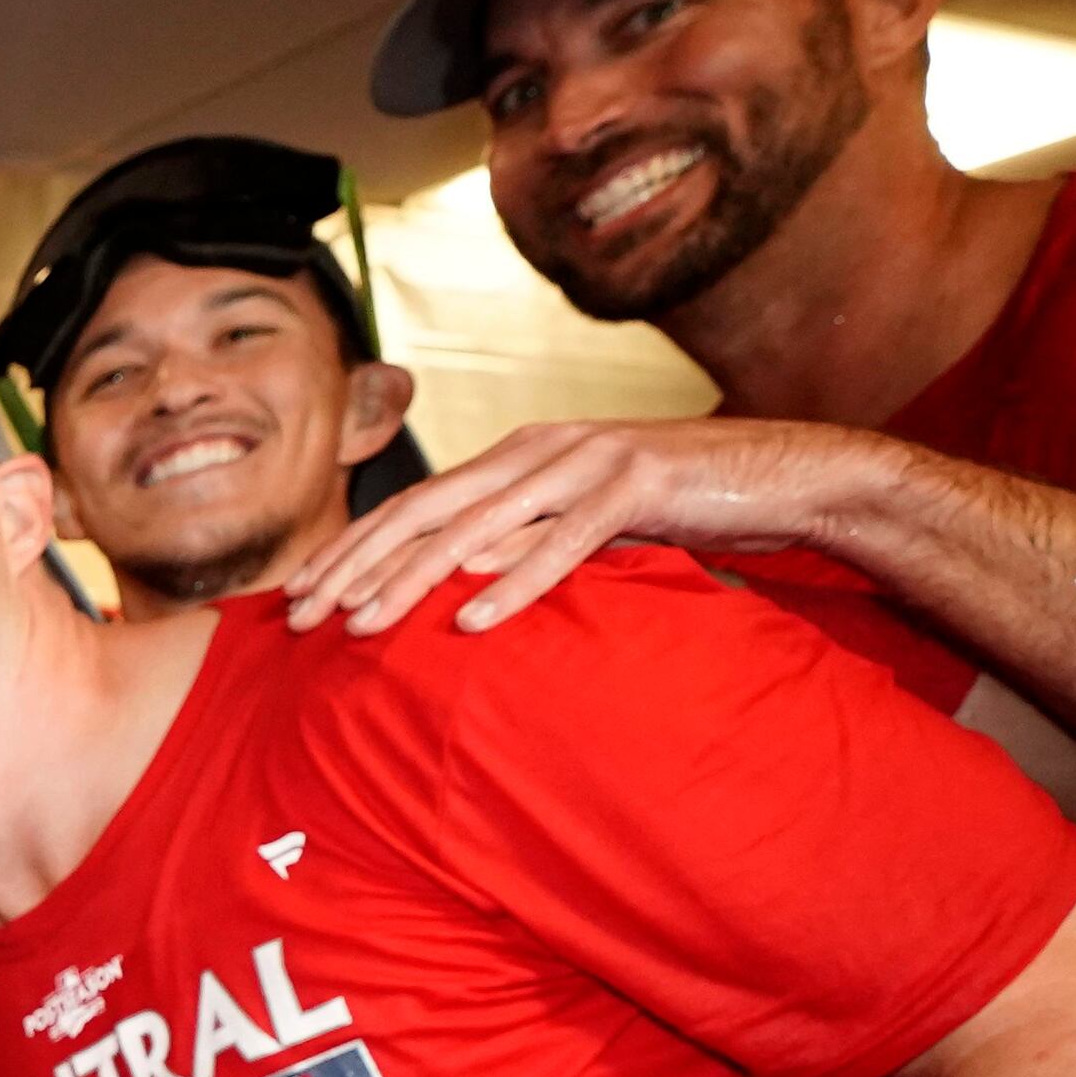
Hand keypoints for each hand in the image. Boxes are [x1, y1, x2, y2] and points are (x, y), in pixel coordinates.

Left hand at [283, 416, 855, 637]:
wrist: (780, 474)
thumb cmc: (672, 506)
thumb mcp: (577, 523)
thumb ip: (516, 539)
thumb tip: (447, 585)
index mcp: (515, 457)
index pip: (410, 506)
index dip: (349, 550)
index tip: (296, 599)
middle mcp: (538, 450)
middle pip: (424, 511)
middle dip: (356, 565)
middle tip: (302, 619)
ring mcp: (586, 462)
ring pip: (479, 525)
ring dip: (413, 579)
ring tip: (362, 625)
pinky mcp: (638, 487)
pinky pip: (565, 542)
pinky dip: (515, 581)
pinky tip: (471, 621)